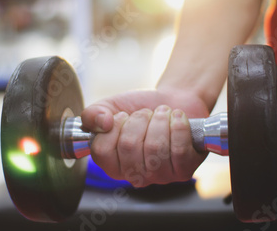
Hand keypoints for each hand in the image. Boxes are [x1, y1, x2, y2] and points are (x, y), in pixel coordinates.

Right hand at [81, 88, 208, 186]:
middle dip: (139, 118)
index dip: (114, 126)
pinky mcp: (184, 171)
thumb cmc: (139, 107)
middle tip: (146, 113)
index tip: (124, 116)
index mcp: (112, 164)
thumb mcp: (110, 106)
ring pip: (155, 148)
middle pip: (129, 146)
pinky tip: (177, 118)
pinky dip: (179, 126)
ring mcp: (160, 176)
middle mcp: (135, 175)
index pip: (102, 151)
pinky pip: (179, 150)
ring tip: (163, 113)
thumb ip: (92, 114)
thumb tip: (102, 123)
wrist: (172, 100)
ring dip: (160, 119)